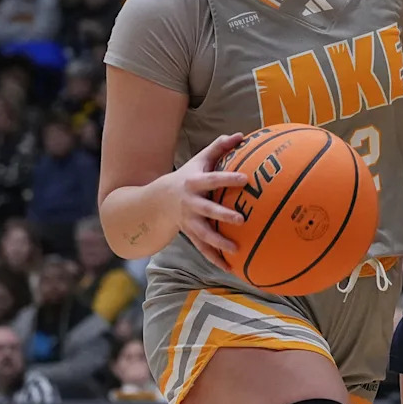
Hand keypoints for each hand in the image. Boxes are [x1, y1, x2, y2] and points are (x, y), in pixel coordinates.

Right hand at [163, 132, 248, 267]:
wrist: (157, 201)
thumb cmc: (187, 176)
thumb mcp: (199, 160)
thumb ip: (219, 147)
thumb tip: (241, 135)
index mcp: (194, 183)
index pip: (212, 179)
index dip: (227, 179)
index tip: (245, 179)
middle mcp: (190, 203)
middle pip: (207, 210)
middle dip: (222, 215)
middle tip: (241, 219)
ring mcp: (188, 221)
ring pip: (203, 234)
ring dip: (218, 243)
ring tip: (236, 250)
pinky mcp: (189, 234)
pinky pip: (202, 249)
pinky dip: (215, 259)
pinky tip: (230, 268)